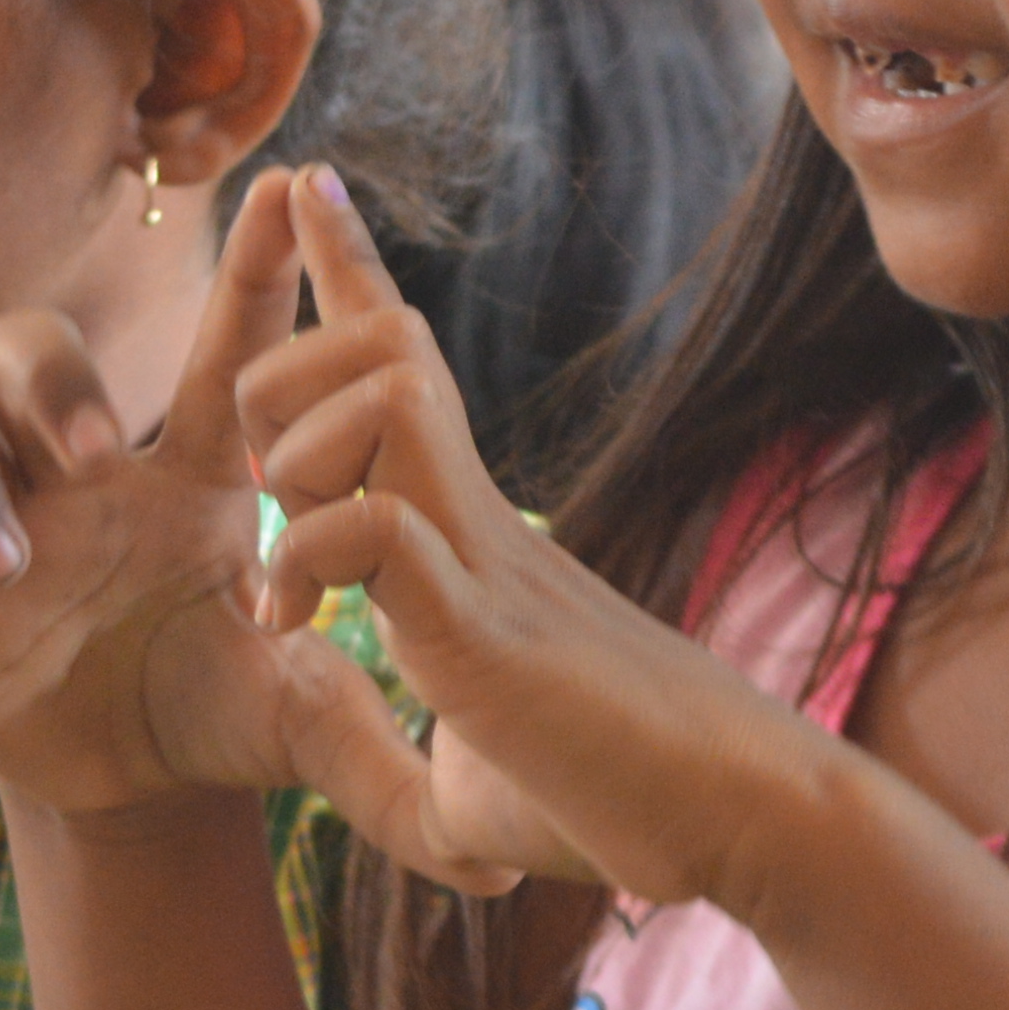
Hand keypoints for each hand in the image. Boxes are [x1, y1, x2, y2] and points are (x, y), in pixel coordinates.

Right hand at [0, 179, 464, 866]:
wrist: (123, 784)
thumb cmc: (221, 713)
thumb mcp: (301, 727)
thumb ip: (385, 766)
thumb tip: (499, 862)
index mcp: (191, 478)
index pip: (229, 356)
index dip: (256, 273)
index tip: (289, 184)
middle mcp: (81, 472)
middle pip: (36, 350)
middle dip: (56, 382)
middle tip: (96, 459)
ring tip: (11, 562)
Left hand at [238, 170, 821, 916]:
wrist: (743, 824)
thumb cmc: (620, 801)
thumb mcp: (472, 790)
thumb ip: (398, 753)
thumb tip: (339, 701)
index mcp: (472, 534)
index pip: (404, 368)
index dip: (349, 269)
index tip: (308, 185)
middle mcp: (480, 519)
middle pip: (378, 342)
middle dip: (281, 371)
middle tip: (265, 484)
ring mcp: (488, 564)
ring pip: (382, 395)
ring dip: (299, 451)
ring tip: (288, 561)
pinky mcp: (486, 636)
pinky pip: (382, 530)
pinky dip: (317, 555)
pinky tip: (302, 627)